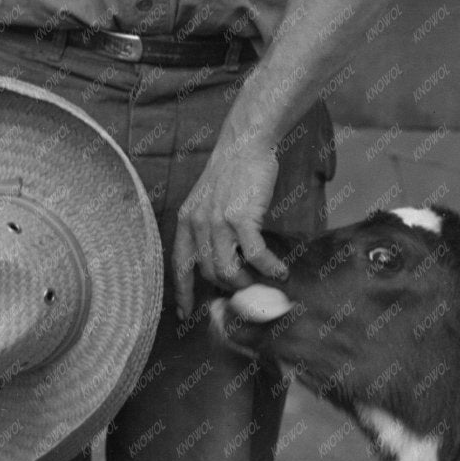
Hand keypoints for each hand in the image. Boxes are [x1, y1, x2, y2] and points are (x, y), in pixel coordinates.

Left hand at [171, 131, 288, 318]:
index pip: (179, 265)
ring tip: (263, 281)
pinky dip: (269, 267)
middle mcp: (197, 224)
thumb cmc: (232, 172)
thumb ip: (208, 227)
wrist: (245, 146)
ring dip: (247, 282)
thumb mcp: (208, 200)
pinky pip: (255, 255)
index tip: (185, 314)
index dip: (182, 293)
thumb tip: (221, 258)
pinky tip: (280, 271)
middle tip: (246, 292)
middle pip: (208, 273)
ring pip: (228, 270)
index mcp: (186, 221)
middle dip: (228, 288)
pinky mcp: (241, 218)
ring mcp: (218, 222)